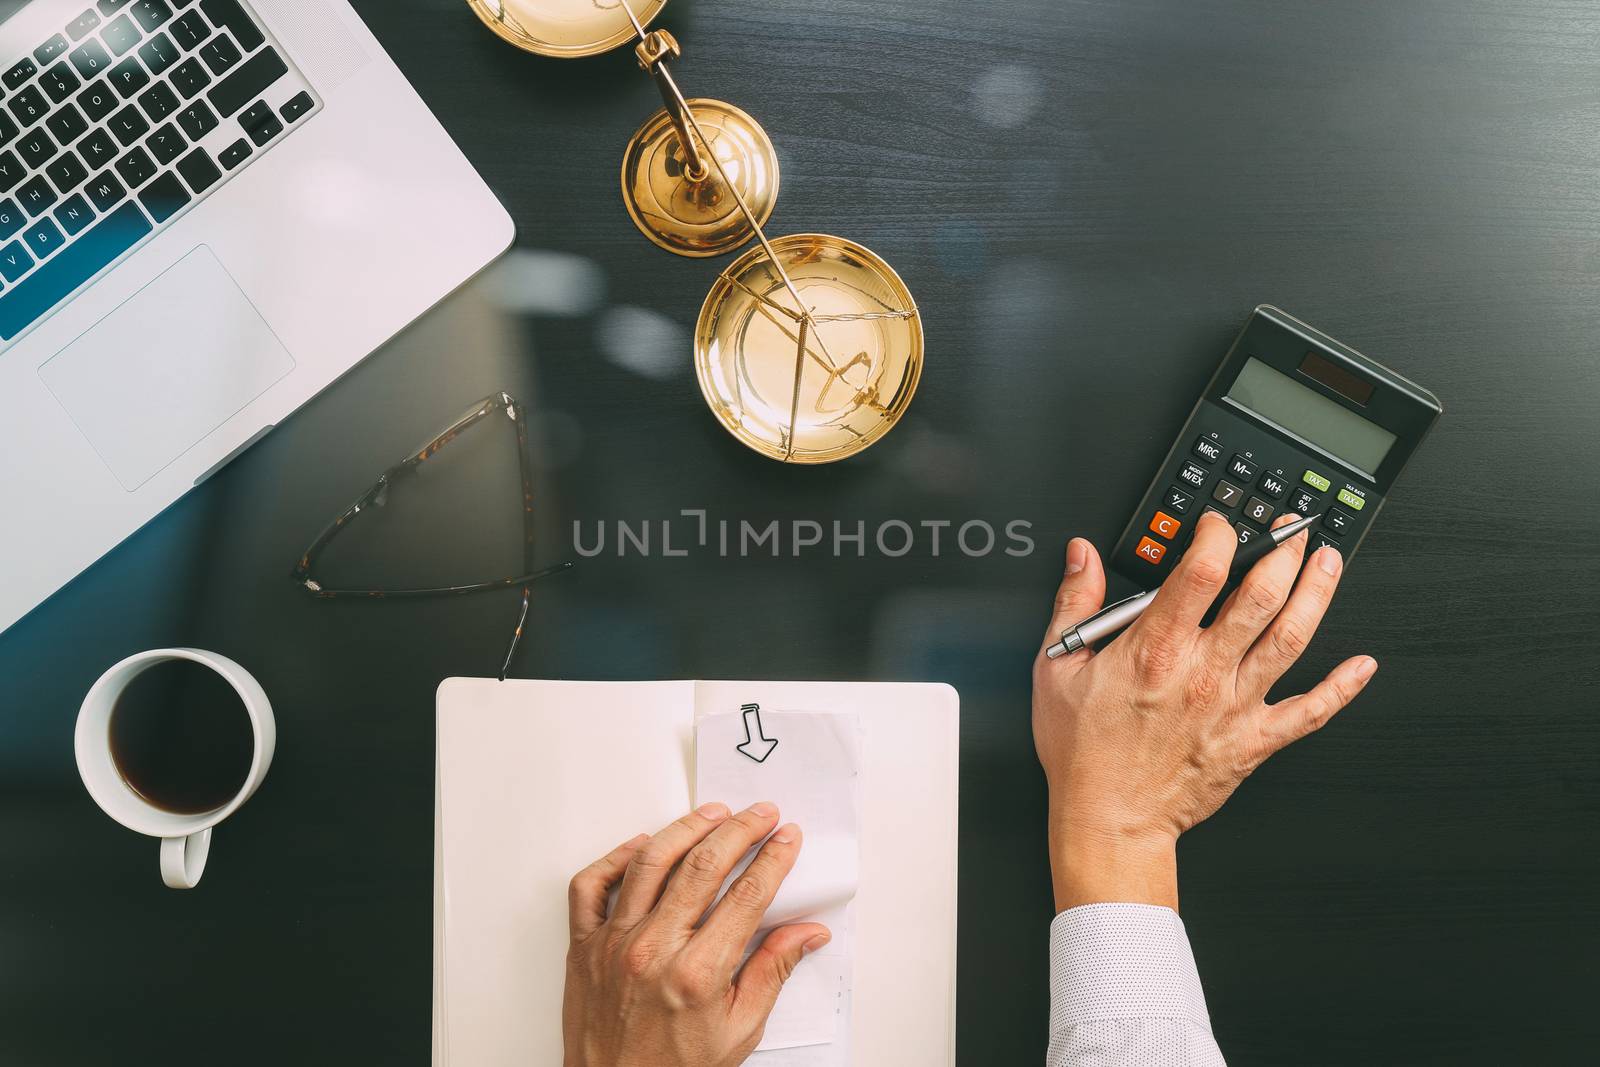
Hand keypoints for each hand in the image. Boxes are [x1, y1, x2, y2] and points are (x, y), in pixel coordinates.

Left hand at [562, 802, 830, 1066]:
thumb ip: (772, 972)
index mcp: (696, 975)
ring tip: (712, 814)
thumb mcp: (739, 1030)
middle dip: (739, 831)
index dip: (773, 859)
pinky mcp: (583, 946)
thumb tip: (808, 933)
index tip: (787, 838)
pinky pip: (591, 886)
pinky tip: (642, 844)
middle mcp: (652, 950)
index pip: (747, 896)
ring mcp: (613, 943)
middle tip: (760, 814)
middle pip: (703, 866)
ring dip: (686, 829)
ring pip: (650, 862)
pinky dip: (615, 858)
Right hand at [1032, 511, 1377, 910]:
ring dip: (1317, 594)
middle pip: (1260, 595)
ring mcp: (1235, 705)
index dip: (1218, 534)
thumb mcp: (1058, 669)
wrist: (1110, 819)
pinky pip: (1310, 711)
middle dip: (1283, 552)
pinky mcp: (1254, 740)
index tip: (1219, 524)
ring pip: (1291, 638)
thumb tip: (1082, 557)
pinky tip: (1362, 665)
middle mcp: (1204, 672)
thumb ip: (1074, 605)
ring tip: (1329, 563)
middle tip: (1293, 530)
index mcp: (1155, 649)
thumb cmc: (1085, 753)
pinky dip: (1341, 687)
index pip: (1201, 570)